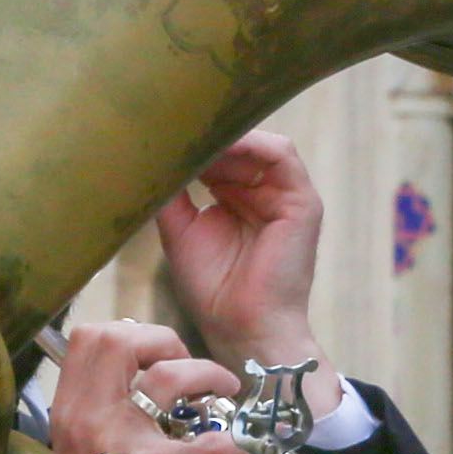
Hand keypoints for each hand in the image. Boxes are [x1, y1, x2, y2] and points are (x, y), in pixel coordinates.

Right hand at [42, 318, 264, 453]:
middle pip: (118, 341)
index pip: (90, 339)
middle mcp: (86, 416)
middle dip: (164, 341)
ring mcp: (118, 442)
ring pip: (166, 378)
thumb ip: (104, 406)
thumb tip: (148, 373)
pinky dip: (228, 441)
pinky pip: (202, 445)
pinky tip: (243, 444)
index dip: (132, 334)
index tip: (157, 353)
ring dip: (204, 374)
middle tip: (187, 366)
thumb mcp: (83, 443)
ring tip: (223, 389)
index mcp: (69, 407)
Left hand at [155, 135, 332, 397]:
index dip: (192, 142)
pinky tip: (220, 145)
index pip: (218, 154)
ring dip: (227, 136)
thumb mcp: (180, 229)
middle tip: (171, 125)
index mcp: (236, 199)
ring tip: (194, 135)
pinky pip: (281, 155)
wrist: (241, 328)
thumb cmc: (212, 290)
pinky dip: (252, 143)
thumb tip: (149, 154)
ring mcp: (285, 197)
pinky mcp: (303, 203)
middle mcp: (262, 194)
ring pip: (258, 144)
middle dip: (207, 135)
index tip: (159, 131)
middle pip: (238, 144)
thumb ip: (171, 191)